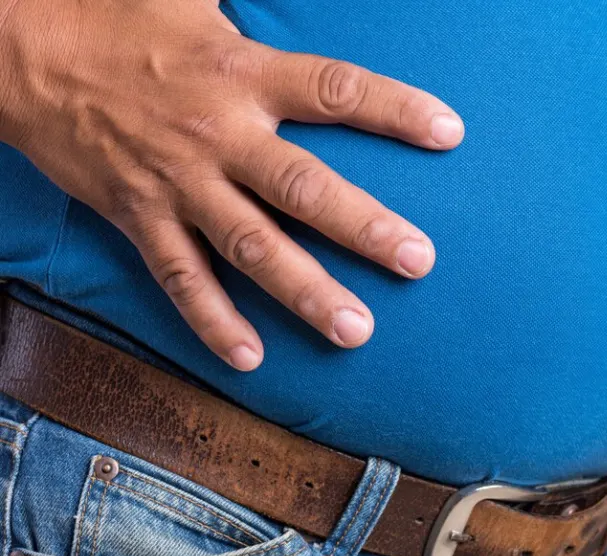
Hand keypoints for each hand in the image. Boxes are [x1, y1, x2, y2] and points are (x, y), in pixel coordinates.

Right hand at [0, 0, 462, 370]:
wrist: (24, 50)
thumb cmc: (124, 21)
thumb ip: (263, 22)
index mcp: (242, 73)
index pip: (335, 90)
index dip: (394, 109)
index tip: (448, 132)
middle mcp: (217, 133)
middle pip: (302, 187)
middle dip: (364, 228)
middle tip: (418, 262)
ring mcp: (177, 182)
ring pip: (250, 246)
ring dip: (305, 291)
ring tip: (356, 330)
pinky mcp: (137, 216)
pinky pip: (179, 277)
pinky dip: (213, 319)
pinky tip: (251, 356)